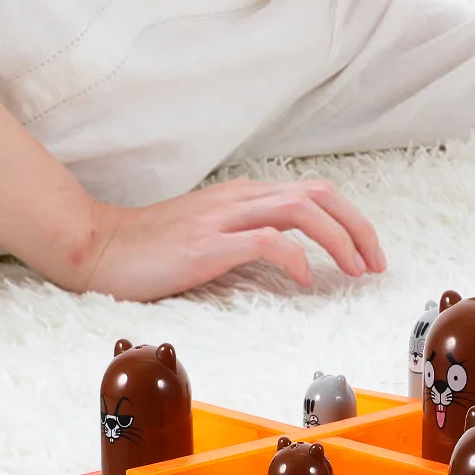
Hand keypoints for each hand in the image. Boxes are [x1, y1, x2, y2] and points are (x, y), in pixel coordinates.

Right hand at [63, 179, 385, 301]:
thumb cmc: (153, 247)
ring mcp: (224, 218)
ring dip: (338, 240)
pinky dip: (295, 257)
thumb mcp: (212, 231)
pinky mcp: (207, 245)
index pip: (316, 193)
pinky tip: (304, 281)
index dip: (351, 220)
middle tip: (376, 265)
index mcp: (246, 195)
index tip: (369, 254)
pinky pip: (265, 241)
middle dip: (358, 227)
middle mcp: (241, 198)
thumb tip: (291, 250)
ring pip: (301, 211)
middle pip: (320, 195)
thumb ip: (249, 232)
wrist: (98, 246)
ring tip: (354, 272)